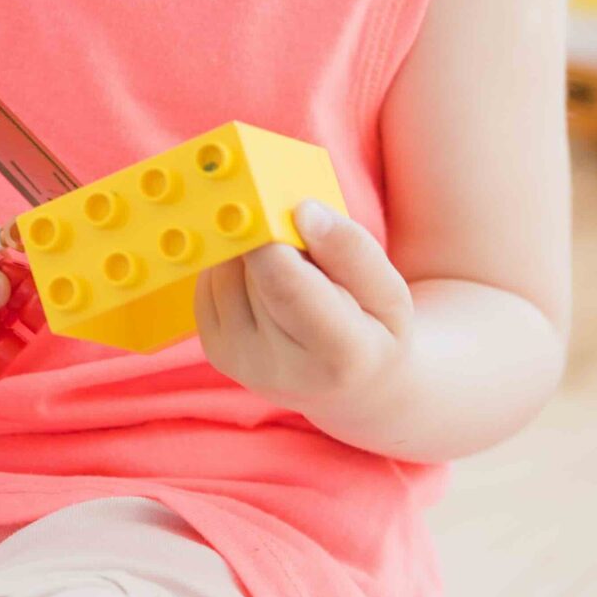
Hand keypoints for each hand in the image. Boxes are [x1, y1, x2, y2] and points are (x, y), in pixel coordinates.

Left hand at [194, 202, 413, 426]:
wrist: (349, 387)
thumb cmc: (374, 329)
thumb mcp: (387, 290)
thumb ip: (352, 250)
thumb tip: (302, 212)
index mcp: (339, 355)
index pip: (285, 285)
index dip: (275, 236)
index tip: (286, 209)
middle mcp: (281, 368)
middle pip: (253, 271)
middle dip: (272, 239)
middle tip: (301, 244)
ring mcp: (242, 364)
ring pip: (226, 272)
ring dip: (251, 253)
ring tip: (290, 270)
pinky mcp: (216, 353)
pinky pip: (209, 284)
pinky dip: (234, 270)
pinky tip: (265, 283)